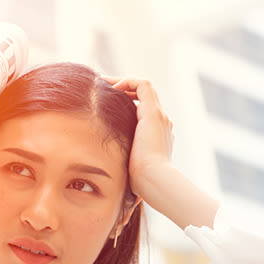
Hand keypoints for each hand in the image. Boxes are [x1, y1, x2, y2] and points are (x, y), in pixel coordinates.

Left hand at [103, 76, 173, 197]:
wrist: (154, 180)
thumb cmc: (140, 181)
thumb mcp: (128, 167)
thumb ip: (121, 162)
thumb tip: (106, 172)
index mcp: (156, 135)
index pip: (143, 112)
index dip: (126, 104)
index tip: (107, 104)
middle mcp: (160, 122)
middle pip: (144, 97)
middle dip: (123, 90)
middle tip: (102, 89)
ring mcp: (159, 116)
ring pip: (144, 88)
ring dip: (123, 82)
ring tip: (104, 84)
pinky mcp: (153, 113)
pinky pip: (142, 85)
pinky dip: (127, 82)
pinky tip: (112, 88)